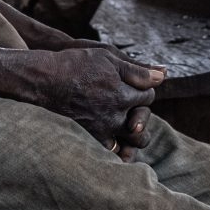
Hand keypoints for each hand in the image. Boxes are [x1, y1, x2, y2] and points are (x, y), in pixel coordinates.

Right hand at [54, 40, 156, 158]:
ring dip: (137, 134)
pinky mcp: (92, 136)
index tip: (135, 85)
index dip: (145, 89)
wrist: (46, 79)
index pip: (148, 96)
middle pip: (144, 119)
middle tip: (134, 104)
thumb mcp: (109, 58)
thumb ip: (138, 70)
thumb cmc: (76, 64)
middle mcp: (115, 115)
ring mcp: (103, 128)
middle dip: (143, 111)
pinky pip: (114, 150)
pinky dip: (122, 149)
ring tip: (133, 126)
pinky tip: (122, 144)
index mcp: (122, 94)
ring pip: (134, 140)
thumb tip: (163, 76)